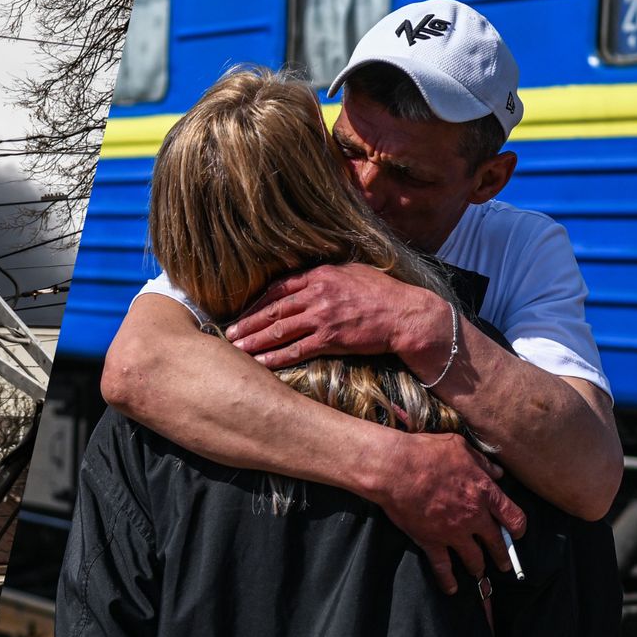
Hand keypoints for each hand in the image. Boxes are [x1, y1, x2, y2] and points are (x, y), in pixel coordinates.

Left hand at [225, 264, 436, 367]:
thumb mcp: (353, 272)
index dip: (256, 302)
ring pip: (279, 330)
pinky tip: (261, 363)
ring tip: (236, 350)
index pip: (278, 288)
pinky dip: (276, 357)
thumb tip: (307, 278)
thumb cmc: (384, 293)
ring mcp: (323, 317)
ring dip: (255, 341)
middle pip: (273, 310)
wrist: (408, 316)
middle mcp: (318, 294)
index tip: (242, 312)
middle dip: (247, 323)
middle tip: (228, 334)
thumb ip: (326, 275)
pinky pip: (296, 350)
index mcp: (321, 275)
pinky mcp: (331, 339)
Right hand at [374, 432, 526, 593]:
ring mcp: (453, 532)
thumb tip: (498, 472)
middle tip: (504, 564)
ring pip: (474, 558)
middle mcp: (474, 517)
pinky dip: (448, 580)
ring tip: (480, 573)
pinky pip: (443, 567)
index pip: (513, 517)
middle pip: (496, 542)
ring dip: (479, 568)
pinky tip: (452, 589)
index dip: (517, 528)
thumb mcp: (459, 447)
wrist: (395, 469)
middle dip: (502, 555)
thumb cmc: (426, 453)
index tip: (516, 534)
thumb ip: (482, 462)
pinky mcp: (431, 541)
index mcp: (485, 492)